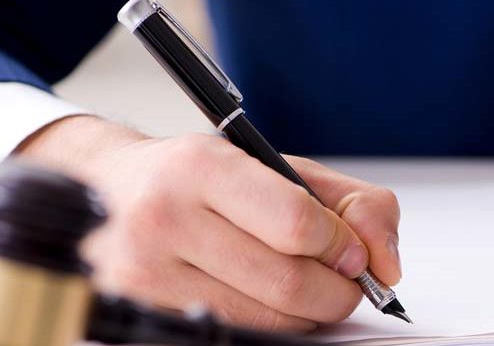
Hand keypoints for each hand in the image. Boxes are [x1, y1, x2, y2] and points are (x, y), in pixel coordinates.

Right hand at [14, 116, 401, 331]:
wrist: (109, 189)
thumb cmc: (198, 177)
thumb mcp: (276, 165)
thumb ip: (350, 203)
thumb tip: (384, 262)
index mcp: (202, 167)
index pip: (296, 224)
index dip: (341, 247)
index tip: (350, 252)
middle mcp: (165, 217)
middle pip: (287, 284)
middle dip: (335, 291)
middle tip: (341, 281)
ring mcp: (145, 272)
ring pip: (265, 321)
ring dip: (305, 313)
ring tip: (301, 286)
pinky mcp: (141, 310)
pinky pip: (234, 334)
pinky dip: (270, 325)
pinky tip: (264, 300)